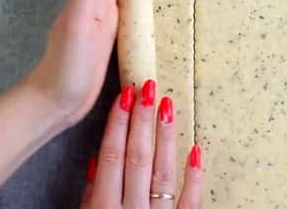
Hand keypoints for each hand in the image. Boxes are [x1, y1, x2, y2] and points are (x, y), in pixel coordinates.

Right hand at [81, 81, 202, 207]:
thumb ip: (91, 194)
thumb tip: (97, 160)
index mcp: (104, 207)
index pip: (111, 156)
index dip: (118, 124)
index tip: (124, 96)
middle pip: (137, 157)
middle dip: (142, 120)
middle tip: (147, 89)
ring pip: (163, 172)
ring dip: (165, 136)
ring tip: (167, 106)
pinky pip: (189, 201)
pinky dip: (193, 176)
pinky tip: (195, 150)